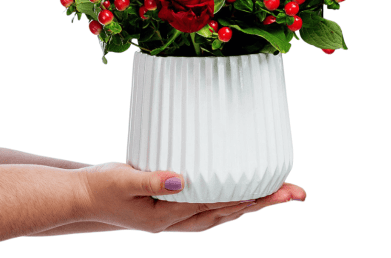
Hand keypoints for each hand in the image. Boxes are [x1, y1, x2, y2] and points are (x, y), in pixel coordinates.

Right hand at [78, 163, 305, 232]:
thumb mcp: (122, 181)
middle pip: (230, 211)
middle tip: (295, 193)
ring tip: (279, 195)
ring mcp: (178, 216)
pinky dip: (232, 201)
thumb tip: (181, 179)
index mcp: (168, 216)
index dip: (249, 199)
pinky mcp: (175, 205)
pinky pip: (211, 205)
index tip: (278, 192)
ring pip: (224, 211)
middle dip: (264, 202)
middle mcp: (179, 220)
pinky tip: (241, 195)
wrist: (85, 198)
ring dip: (252, 203)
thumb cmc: (101, 188)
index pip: (219, 206)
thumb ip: (151, 179)